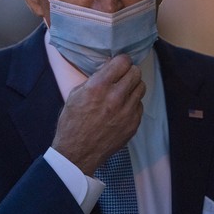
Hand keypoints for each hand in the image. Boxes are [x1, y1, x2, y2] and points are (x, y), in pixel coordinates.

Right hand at [51, 54, 144, 174]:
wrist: (77, 152)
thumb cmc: (72, 122)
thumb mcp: (76, 94)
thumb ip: (94, 79)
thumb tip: (109, 68)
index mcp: (99, 86)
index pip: (123, 61)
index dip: (121, 60)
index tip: (119, 64)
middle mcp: (116, 97)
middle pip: (136, 72)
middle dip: (128, 72)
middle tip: (122, 76)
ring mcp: (127, 112)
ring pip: (141, 87)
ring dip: (133, 86)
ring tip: (123, 92)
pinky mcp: (133, 124)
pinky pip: (140, 105)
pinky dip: (133, 103)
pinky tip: (122, 108)